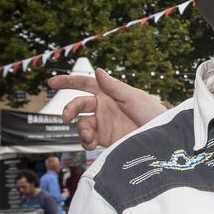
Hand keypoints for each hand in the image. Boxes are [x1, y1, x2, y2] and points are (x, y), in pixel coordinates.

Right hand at [48, 68, 166, 149]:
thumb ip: (114, 86)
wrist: (162, 138)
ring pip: (81, 124)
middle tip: (66, 117)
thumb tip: (97, 70)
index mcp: (109, 93)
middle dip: (69, 109)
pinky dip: (85, 142)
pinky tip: (90, 144)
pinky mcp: (106, 139)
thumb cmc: (153, 114)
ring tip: (88, 136)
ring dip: (80, 130)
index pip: (85, 84)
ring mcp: (104, 124)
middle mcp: (104, 107)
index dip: (68, 82)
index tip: (51, 82)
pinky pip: (88, 139)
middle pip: (78, 105)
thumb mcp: (134, 97)